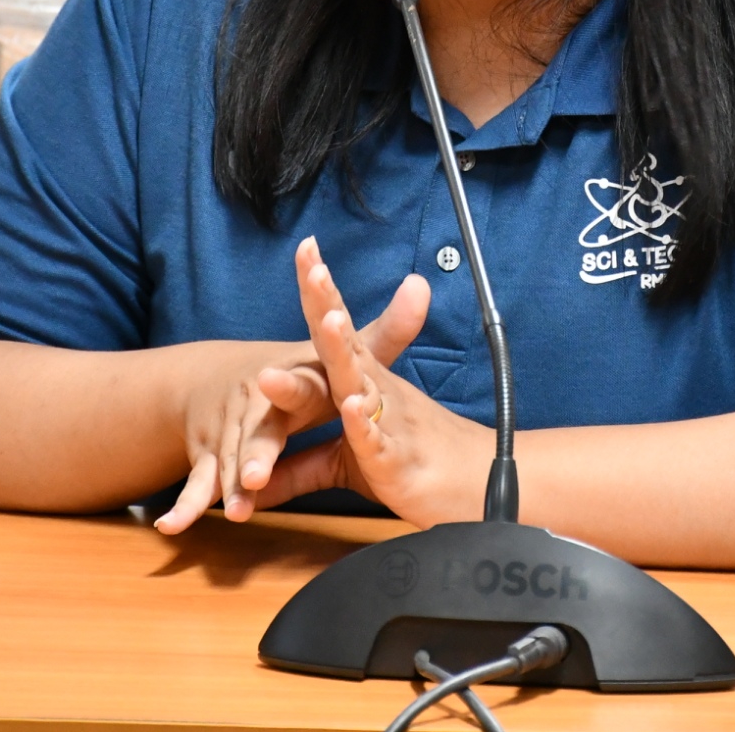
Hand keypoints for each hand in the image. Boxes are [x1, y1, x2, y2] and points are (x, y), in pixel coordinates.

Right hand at [156, 236, 427, 533]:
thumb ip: (384, 331)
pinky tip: (175, 524)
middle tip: (259, 475)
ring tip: (237, 510)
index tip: (274, 381)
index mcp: (294, 376)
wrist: (215, 378)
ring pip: (229, 460)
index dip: (288, 383)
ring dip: (230, 485)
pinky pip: (200, 482)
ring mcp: (227, 431)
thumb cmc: (296, 371)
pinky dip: (188, 503)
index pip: (297, 381)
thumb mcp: (335, 349)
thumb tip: (422, 284)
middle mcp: (255, 401)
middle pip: (258, 429)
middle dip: (257, 451)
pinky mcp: (208, 456)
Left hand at [251, 242, 490, 526]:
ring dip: (342, 352)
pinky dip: (365, 425)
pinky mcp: (396, 461)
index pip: (338, 330)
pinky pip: (378, 440)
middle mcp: (376, 392)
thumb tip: (256, 480)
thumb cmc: (411, 466)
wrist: (479, 487)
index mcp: (363, 383)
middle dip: (326, 304)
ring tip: (328, 320)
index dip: (321, 291)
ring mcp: (388, 423)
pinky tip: (355, 407)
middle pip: (345, 343)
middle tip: (311, 266)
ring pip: (361, 383)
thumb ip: (300, 468)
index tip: (305, 248)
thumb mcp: (346, 466)